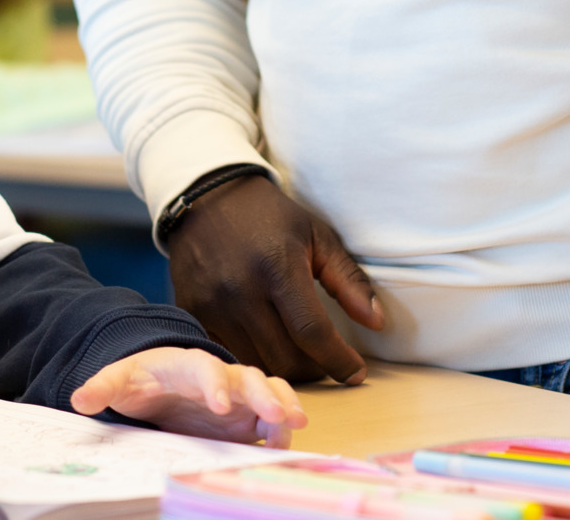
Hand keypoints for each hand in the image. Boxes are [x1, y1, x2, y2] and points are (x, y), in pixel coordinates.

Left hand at [70, 347, 308, 445]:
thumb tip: (80, 398)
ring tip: (295, 424)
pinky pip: (271, 418)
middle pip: (249, 377)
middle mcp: (221, 376)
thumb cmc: (143, 378)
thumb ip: (102, 386)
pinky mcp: (247, 417)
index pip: (205, 367)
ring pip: (269, 391)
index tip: (220, 405)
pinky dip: (281, 428)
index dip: (215, 383)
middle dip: (265, 394)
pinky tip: (284, 443)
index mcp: (188, 365)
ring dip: (284, 405)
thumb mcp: (119, 379)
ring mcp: (238, 396)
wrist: (159, 383)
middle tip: (279, 414)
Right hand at [166, 173, 384, 383]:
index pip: (312, 332)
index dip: (339, 360)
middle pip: (285, 358)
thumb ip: (348, 280)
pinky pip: (228, 355)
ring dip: (285, 369)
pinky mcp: (192, 313)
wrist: (207, 197)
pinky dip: (252, 360)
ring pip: (257, 364)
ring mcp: (212, 305)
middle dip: (316, 370)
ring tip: (301, 356)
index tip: (356, 372)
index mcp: (277, 266)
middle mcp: (241, 290)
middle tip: (328, 362)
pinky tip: (267, 348)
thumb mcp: (317, 235)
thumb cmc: (269, 216)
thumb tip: (377, 323)